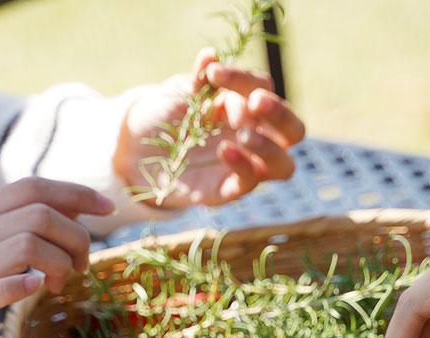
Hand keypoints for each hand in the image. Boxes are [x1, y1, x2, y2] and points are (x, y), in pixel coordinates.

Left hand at [113, 48, 305, 206]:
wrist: (137, 148)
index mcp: (245, 105)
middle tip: (256, 103)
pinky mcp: (228, 189)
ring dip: (269, 147)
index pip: (263, 89)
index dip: (244, 80)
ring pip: (283, 165)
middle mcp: (255, 135)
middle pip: (293, 130)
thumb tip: (209, 56)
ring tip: (244, 134)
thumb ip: (197, 80)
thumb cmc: (164, 115)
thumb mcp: (178, 93)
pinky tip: (224, 150)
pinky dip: (242, 166)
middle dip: (281, 115)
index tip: (215, 74)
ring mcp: (246, 165)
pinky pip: (249, 182)